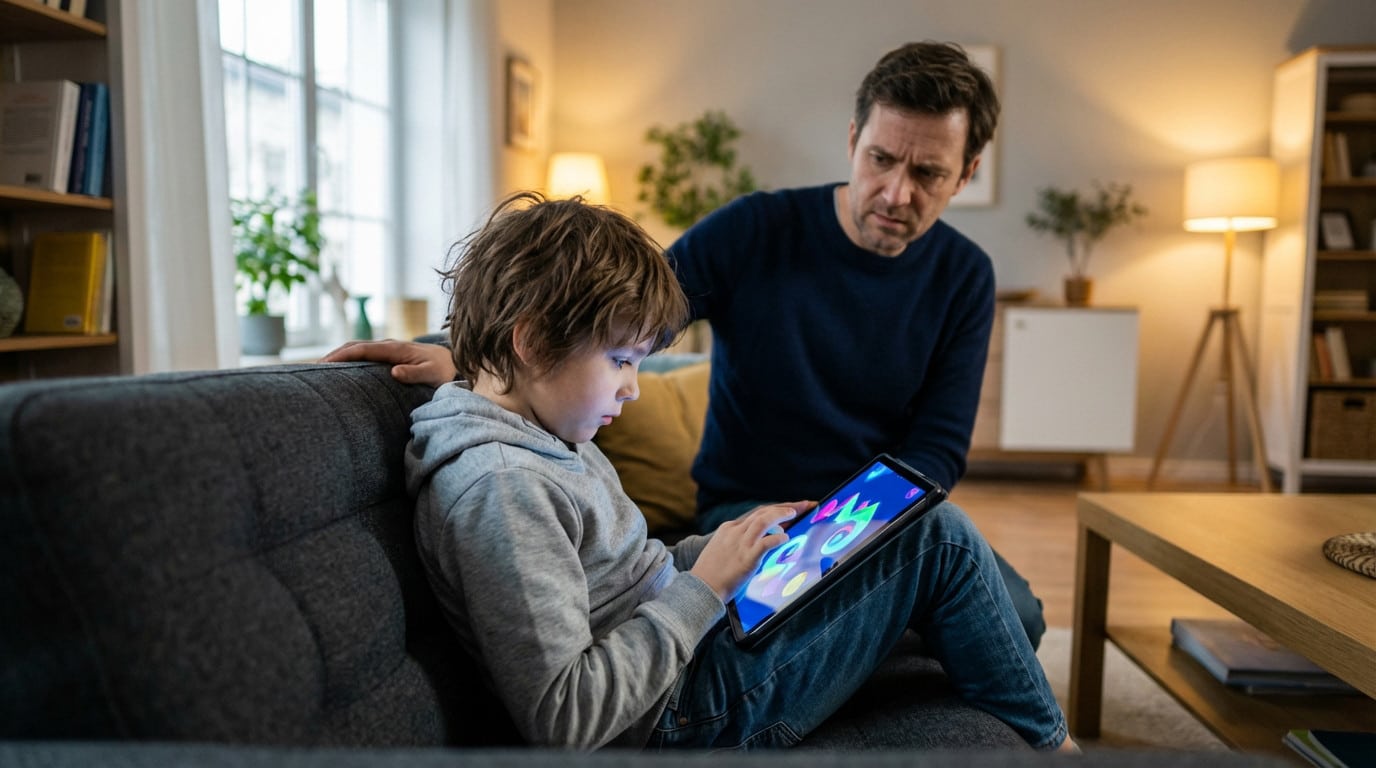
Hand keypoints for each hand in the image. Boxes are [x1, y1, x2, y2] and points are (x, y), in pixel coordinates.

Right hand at [320, 339, 457, 385]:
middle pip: (354, 346)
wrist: (453, 361)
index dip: (342, 355)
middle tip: (311, 368)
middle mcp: (388, 346)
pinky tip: (338, 370)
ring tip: (318, 370)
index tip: (325, 364)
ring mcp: (387, 349)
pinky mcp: (387, 354)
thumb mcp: (432, 374)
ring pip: (356, 348)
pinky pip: (363, 354)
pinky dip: (347, 358)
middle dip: (333, 355)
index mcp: (395, 349)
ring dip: (338, 356)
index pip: (362, 350)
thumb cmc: (443, 370)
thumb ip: (415, 374)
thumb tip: (394, 372)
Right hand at [690, 501, 814, 600]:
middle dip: (783, 507)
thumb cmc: (712, 574)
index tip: (789, 507)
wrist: (700, 588)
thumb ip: (739, 542)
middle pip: (762, 512)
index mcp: (728, 529)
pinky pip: (766, 542)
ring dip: (780, 514)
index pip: (756, 513)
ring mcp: (740, 544)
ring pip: (763, 521)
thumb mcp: (722, 550)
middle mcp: (734, 532)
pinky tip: (786, 538)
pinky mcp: (746, 558)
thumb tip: (762, 540)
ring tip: (795, 514)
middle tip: (802, 505)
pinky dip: (778, 538)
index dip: (775, 509)